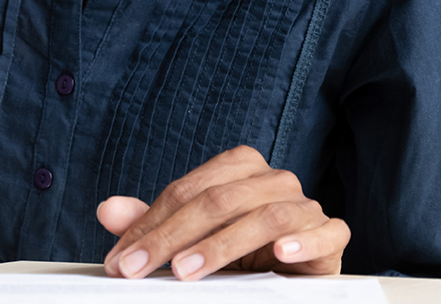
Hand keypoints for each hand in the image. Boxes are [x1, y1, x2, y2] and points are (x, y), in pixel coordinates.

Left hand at [98, 145, 347, 280]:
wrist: (296, 272)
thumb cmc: (241, 250)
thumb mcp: (193, 238)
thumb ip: (154, 223)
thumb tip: (108, 211)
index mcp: (239, 167)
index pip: (187, 190)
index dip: (149, 224)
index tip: (121, 259)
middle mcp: (274, 179)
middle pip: (218, 200)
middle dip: (173, 237)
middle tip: (141, 268)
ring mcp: (306, 205)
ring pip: (264, 215)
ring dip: (221, 245)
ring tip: (188, 271)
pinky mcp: (332, 235)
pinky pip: (325, 232)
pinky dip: (303, 241)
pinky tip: (281, 254)